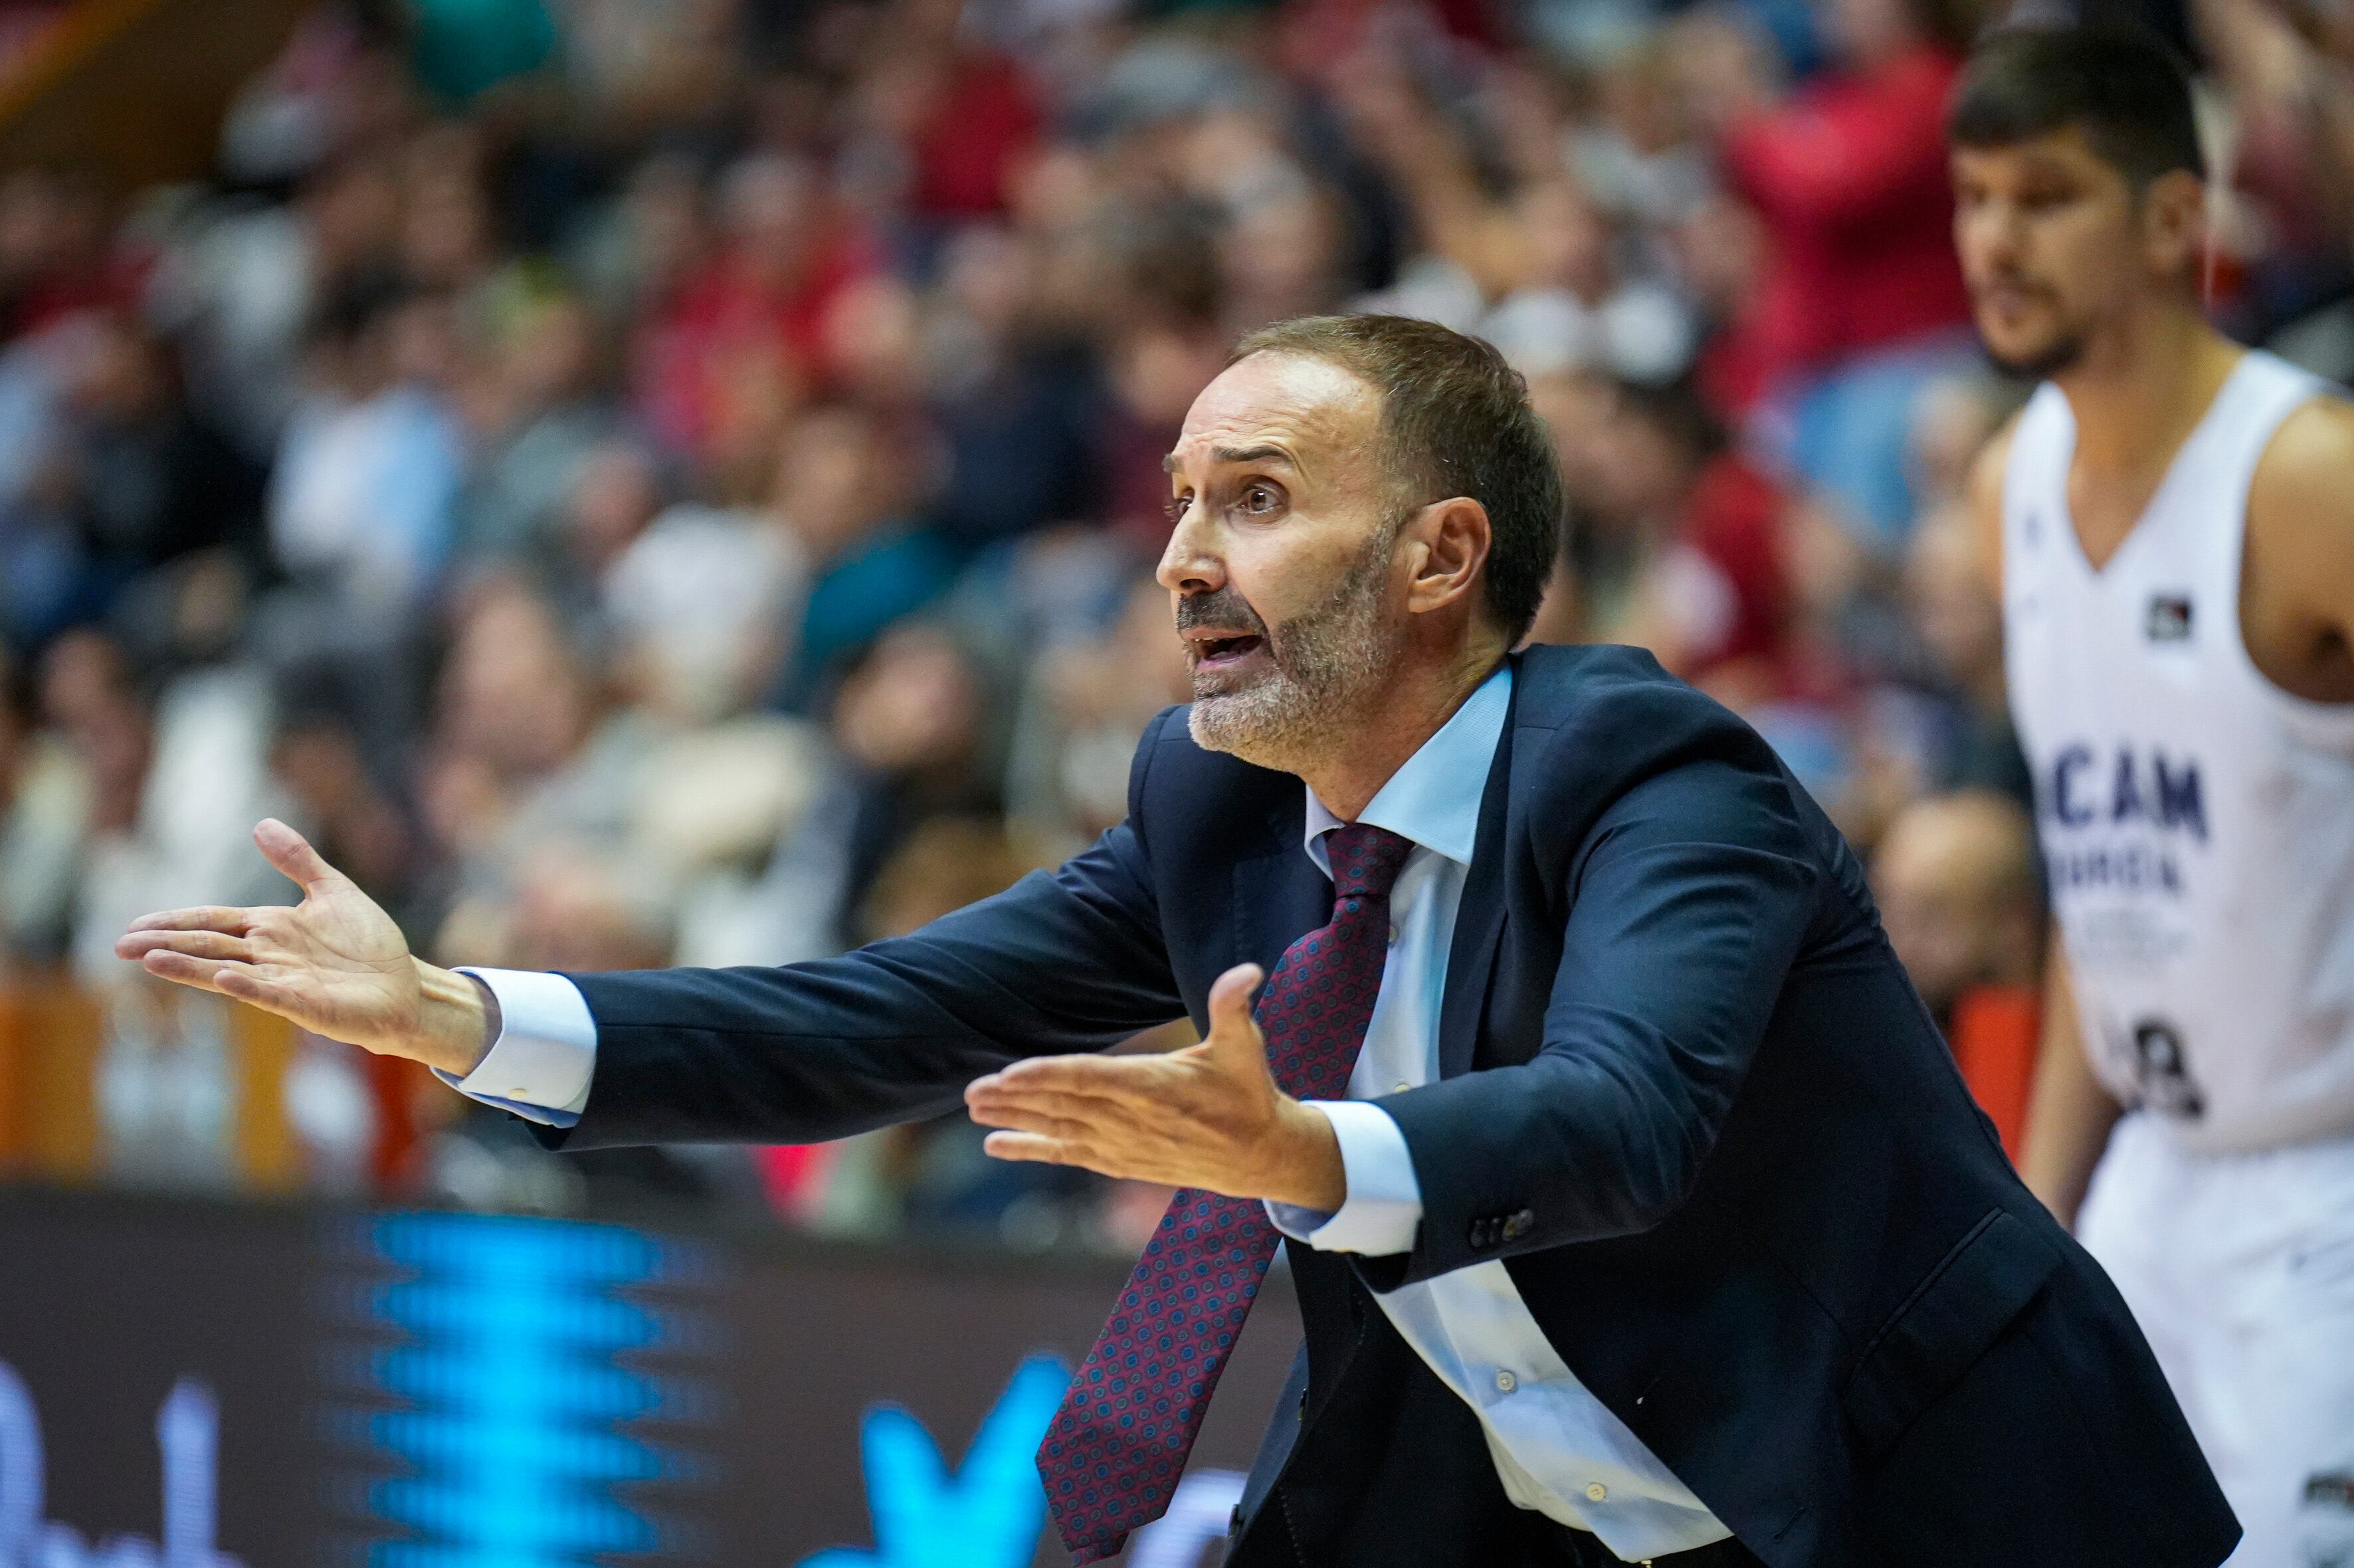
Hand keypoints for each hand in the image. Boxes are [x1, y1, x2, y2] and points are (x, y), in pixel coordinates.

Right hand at [113, 818, 493, 1076]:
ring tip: (150, 960)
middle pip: (208, 945)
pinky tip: (222, 977)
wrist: (404, 986)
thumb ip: (298, 860)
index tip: (134, 925)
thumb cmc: (369, 944)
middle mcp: (268, 955)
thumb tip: (260, 824)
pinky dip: (246, 985)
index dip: (175, 921)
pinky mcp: (305, 1003)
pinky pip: (270, 994)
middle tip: (120, 946)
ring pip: (226, 971)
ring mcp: (283, 981)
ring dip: (189, 966)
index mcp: (270, 928)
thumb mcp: (333, 891)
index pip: (213, 921)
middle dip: (166, 944)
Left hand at [964, 963, 1346, 1209]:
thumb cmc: (1247, 1092)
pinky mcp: (1119, 1161)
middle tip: (972, 1090)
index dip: (1048, 1076)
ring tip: (975, 1108)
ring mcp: (1122, 1145)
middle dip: (1016, 1098)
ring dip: (1014, 1119)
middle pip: (1063, 1106)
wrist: (1257, 1156)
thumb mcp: (1245, 1046)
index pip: (1091, 1078)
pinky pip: (1066, 1153)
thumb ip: (1234, 1006)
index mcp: (1154, 1086)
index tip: (1009, 1073)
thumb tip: (1248, 970)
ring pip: (1058, 1130)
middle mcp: (1132, 1120)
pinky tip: (995, 1145)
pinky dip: (1030, 1148)